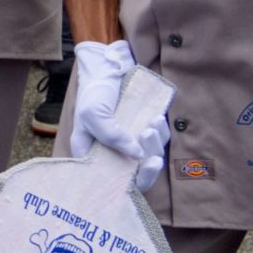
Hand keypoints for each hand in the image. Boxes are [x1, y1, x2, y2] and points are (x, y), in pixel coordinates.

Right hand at [65, 39, 169, 190]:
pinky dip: (161, 133)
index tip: (141, 170)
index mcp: (92, 155)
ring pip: (148, 158)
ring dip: (154, 146)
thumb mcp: (94, 113)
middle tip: (154, 160)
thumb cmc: (94, 93)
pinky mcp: (143, 132)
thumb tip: (137, 155)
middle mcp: (111, 154)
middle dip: (147, 169)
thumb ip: (111, 136)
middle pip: (133, 175)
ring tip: (151, 124)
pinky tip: (157, 119)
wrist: (108, 69)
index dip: (127, 183)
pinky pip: (157, 141)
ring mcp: (129, 143)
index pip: (109, 181)